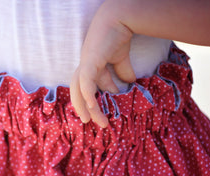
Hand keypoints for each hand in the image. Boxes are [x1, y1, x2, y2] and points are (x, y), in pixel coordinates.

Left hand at [70, 0, 135, 126]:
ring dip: (85, 106)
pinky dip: (87, 94)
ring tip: (92, 119)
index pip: (90, 87)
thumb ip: (123, 71)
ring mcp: (85, 64)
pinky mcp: (90, 62)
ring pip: (80, 90)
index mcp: (90, 67)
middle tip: (91, 122)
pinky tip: (91, 104)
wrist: (119, 18)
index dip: (97, 100)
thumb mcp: (120, 58)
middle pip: (79, 91)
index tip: (107, 113)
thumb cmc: (117, 35)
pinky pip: (86, 81)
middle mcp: (84, 67)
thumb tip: (130, 83)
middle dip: (84, 107)